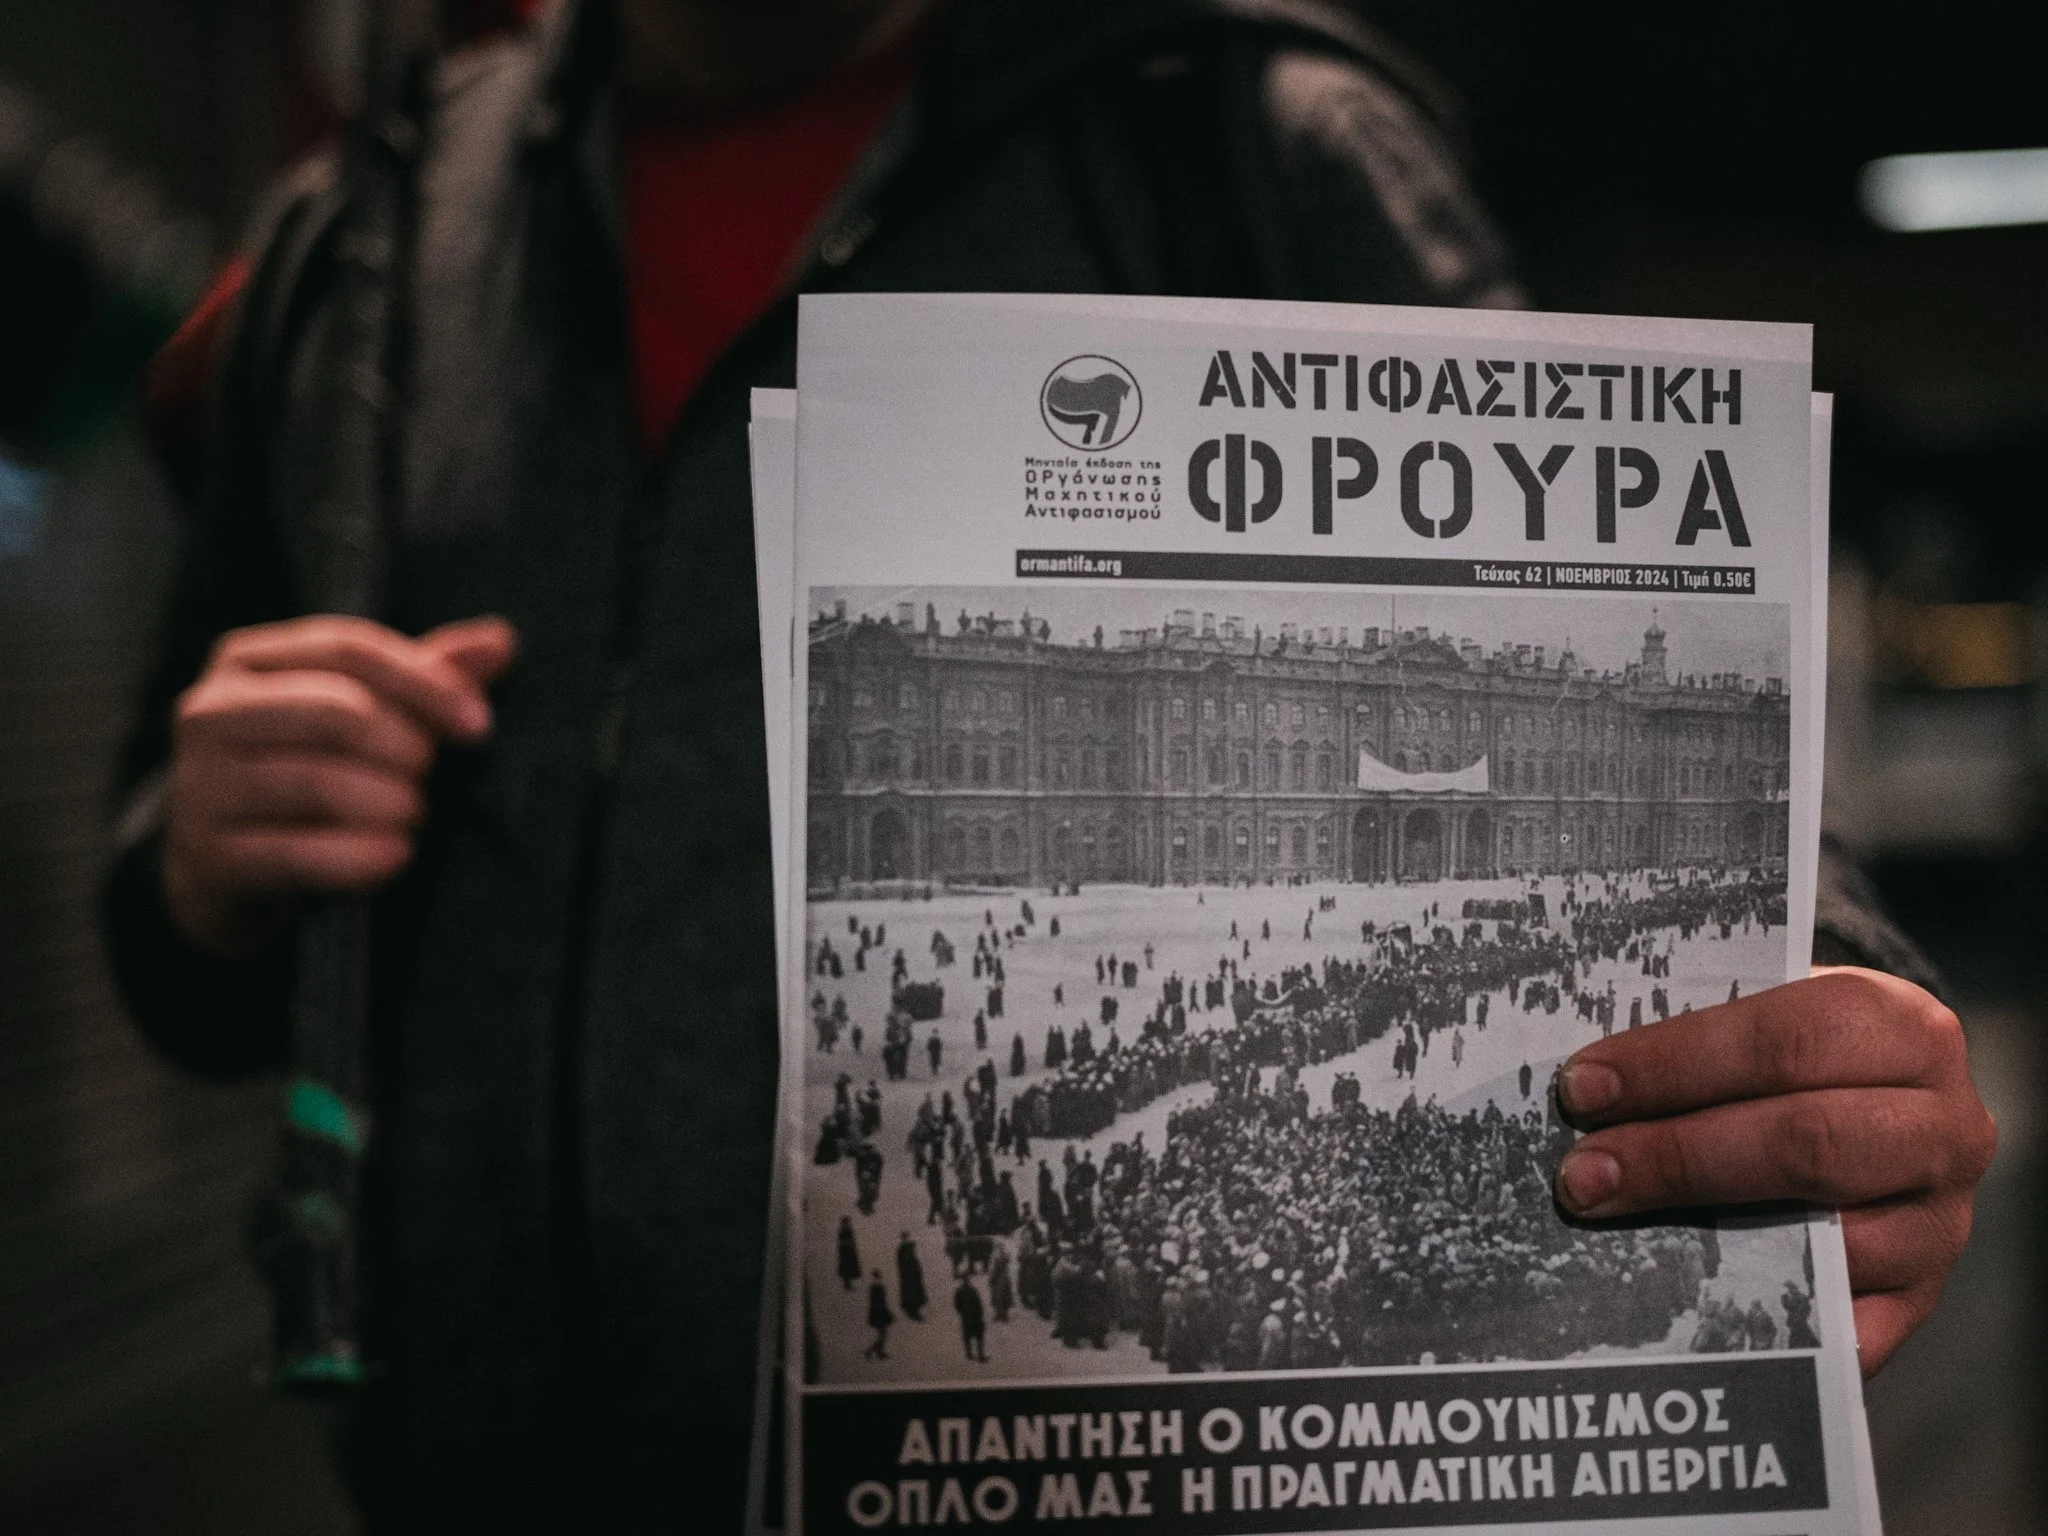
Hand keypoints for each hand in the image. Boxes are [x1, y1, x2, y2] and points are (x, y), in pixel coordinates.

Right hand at [162, 614, 517, 956]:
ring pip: (320, 782)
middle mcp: (210, 711)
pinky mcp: (209, 853)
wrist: (224, 871)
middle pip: (336, 710)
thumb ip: (424, 675)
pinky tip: (396, 857)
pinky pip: (299, 853)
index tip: (479, 725)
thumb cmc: (306, 774)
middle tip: (429, 778)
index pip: (348, 648)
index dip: (425, 682)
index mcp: (247, 660)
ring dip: (392, 804)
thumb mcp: (358, 715)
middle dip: (407, 747)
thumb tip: (501, 641)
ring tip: (413, 816)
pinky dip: (362, 857)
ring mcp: (200, 783)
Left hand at [1552, 967, 1995, 1373]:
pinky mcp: (1920, 1302)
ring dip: (1702, 1233)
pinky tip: (1679, 1304)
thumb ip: (1698, 1039)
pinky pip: (1842, 1326)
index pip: (1788, 1039)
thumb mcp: (1765, 1020)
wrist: (1882, 1115)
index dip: (1678, 1062)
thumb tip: (1588, 1084)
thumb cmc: (1795, 1061)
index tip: (1584, 1086)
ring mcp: (1941, 1223)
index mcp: (1901, 1028)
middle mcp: (1944, 1127)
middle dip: (1679, 1155)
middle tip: (1583, 1169)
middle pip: (1807, 1141)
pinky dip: (1759, 1316)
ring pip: (1826, 1236)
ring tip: (1608, 1216)